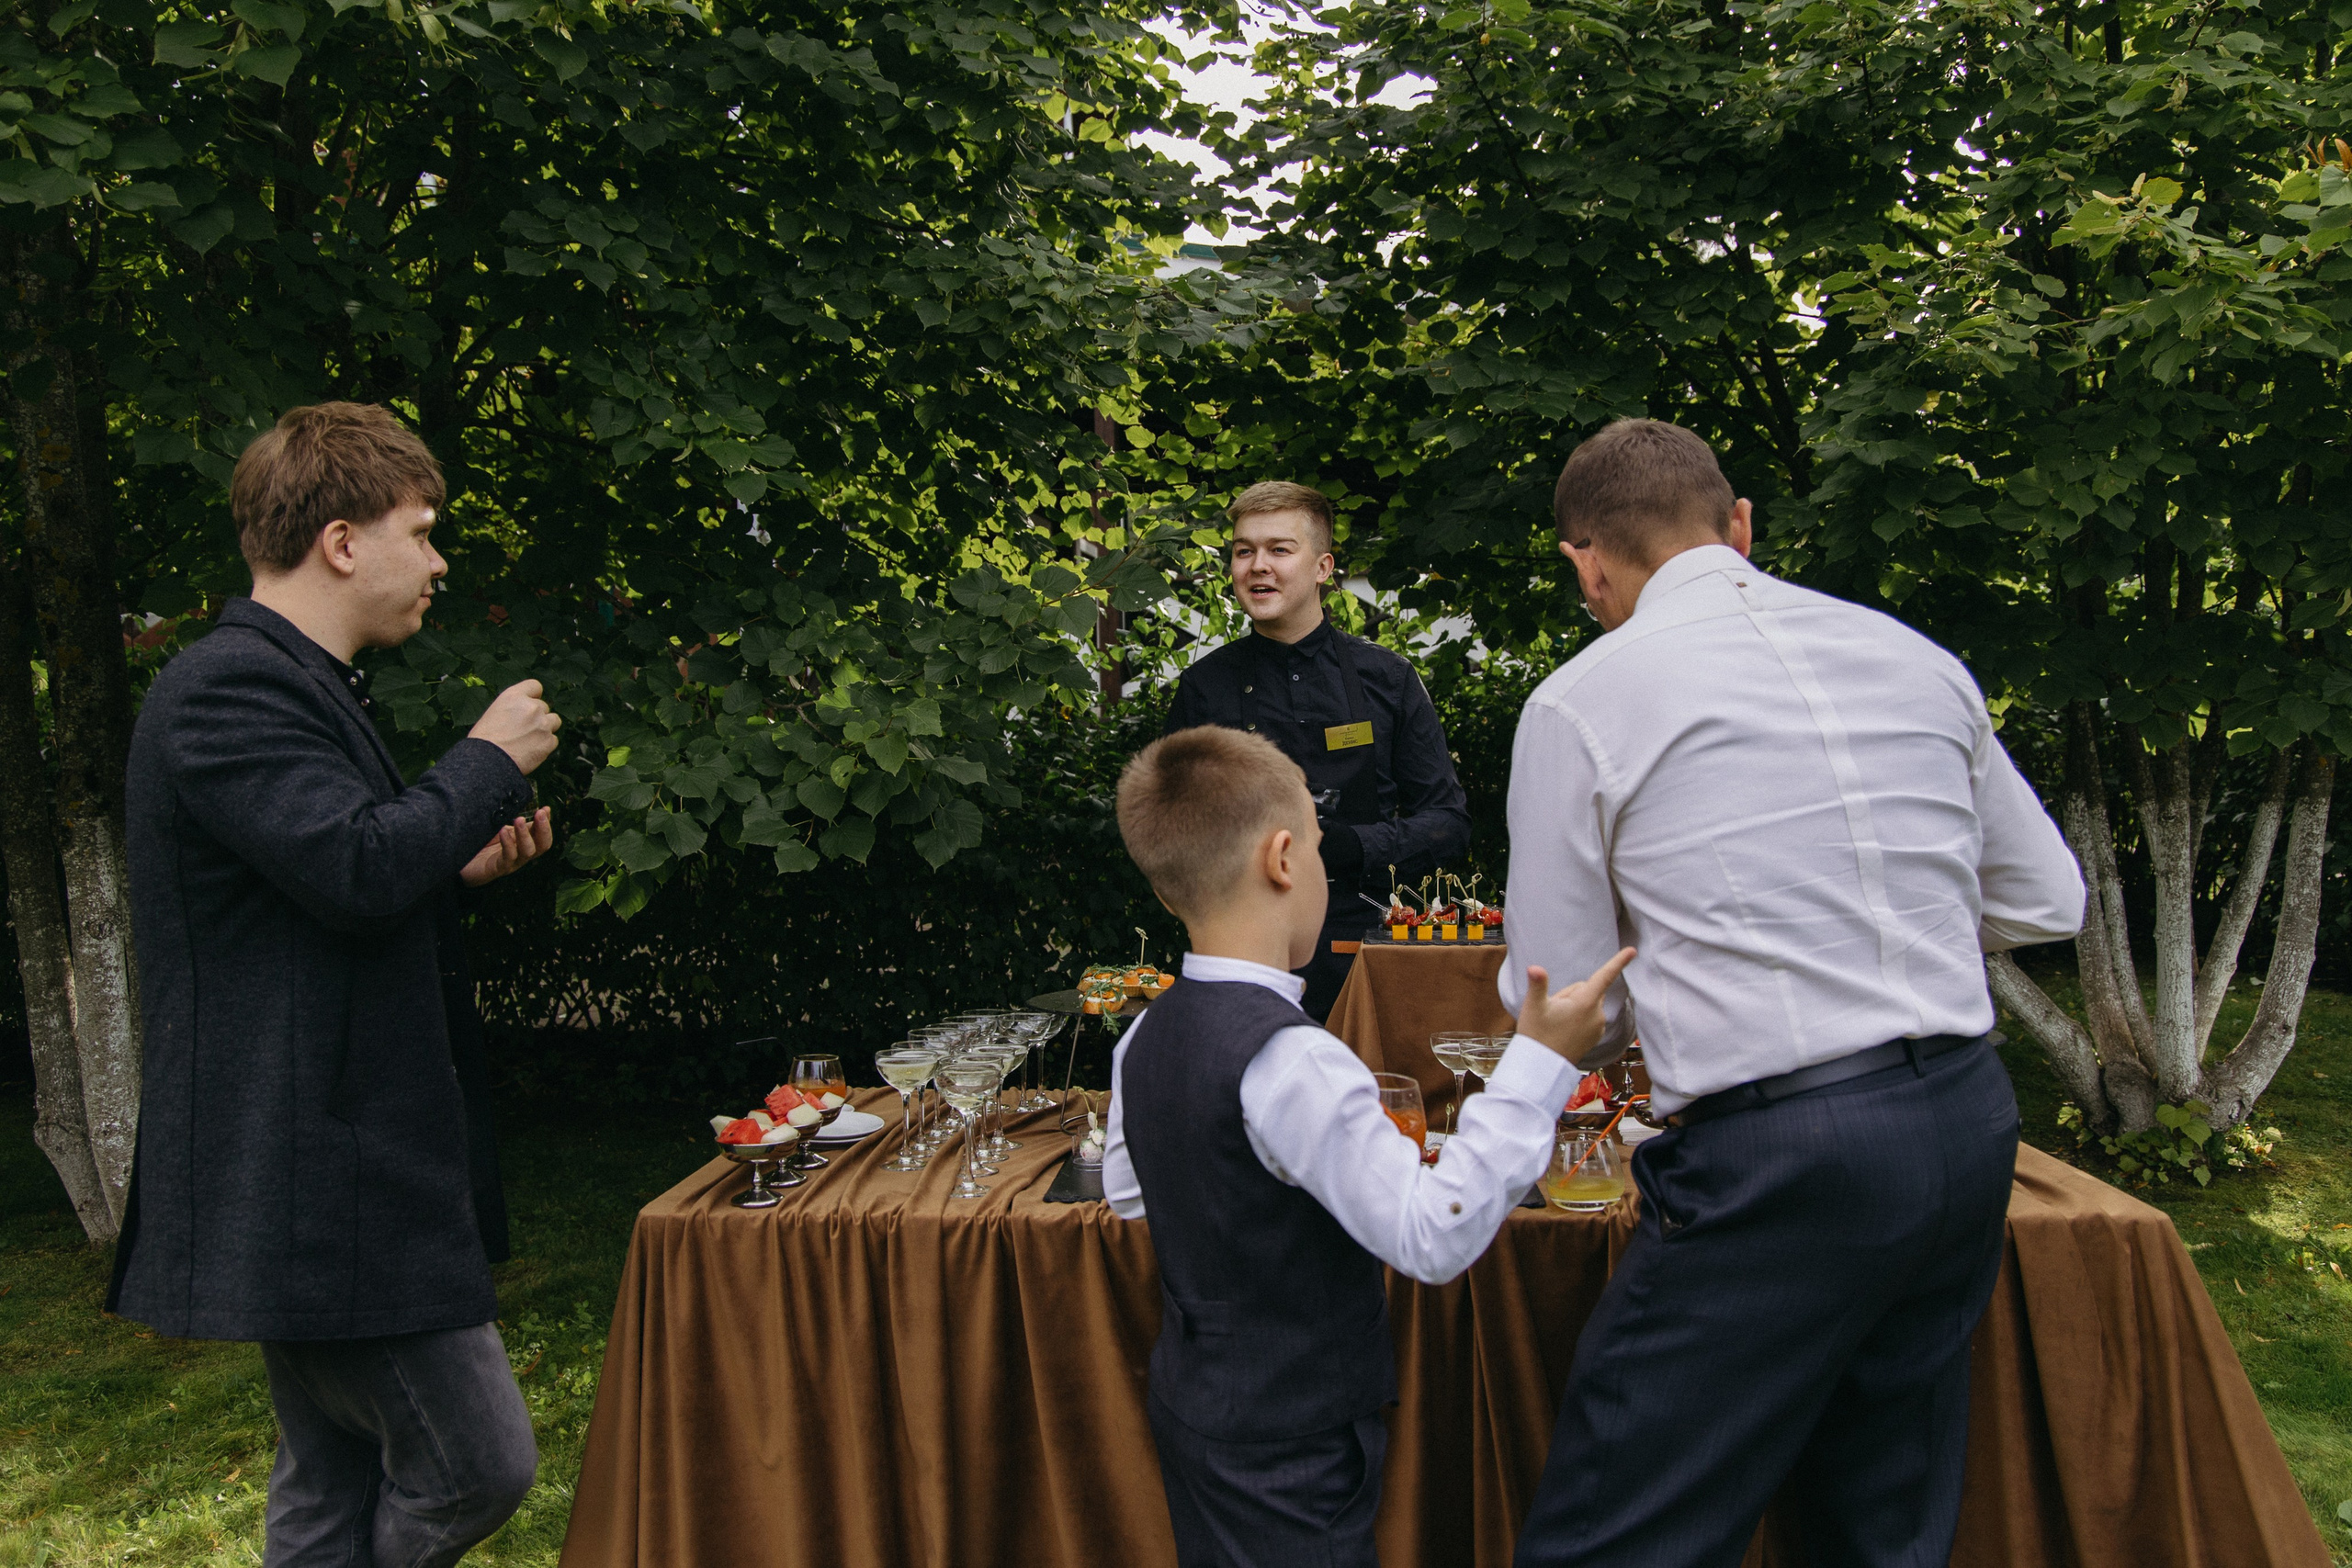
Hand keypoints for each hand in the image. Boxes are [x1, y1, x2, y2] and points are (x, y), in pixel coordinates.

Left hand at [461, 808, 553, 887]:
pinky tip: (503, 831)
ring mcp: (511, 863)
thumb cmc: (480, 843)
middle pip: (542, 845)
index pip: (542, 834)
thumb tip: (520, 804)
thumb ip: (511, 821)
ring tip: (519, 819)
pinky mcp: (498, 869)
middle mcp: (521, 854)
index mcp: (523, 843)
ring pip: (528, 851)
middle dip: (544, 829)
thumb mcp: (498, 828)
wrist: (459, 863)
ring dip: (525, 834)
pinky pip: (508, 857)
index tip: (545, 809)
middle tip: (540, 813)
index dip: (546, 822)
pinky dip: (508, 843)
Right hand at [470, 679, 560, 773]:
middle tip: (522, 730)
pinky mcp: (549, 741)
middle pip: (543, 706)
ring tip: (529, 740)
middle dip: (536, 716)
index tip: (529, 705)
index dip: (533, 696)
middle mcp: (532, 706)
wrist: (487, 760)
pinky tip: (530, 751)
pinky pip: (553, 740)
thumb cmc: (484, 739)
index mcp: (514, 696)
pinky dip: (545, 746)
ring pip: (554, 721)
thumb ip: (514, 708)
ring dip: (545, 728)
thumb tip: (523, 713)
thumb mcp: (495, 712)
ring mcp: (543, 724)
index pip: (535, 686)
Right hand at [1515, 948, 1636, 1064]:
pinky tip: (1563, 1029)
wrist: (1542, 1066)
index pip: (1604, 976)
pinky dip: (1578, 1017)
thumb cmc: (1537, 1034)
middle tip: (1552, 1008)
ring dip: (1574, 1006)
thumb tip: (1534, 969)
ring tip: (1556, 1022)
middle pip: (1587, 989)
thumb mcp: (1533, 1006)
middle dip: (1571, 993)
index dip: (1618, 962)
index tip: (1633, 950)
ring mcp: (1598, 1026)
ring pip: (1587, 1003)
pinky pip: (1589, 1016)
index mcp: (1585, 1003)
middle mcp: (1597, 1014)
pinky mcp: (1596, 1036)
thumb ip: (1538, 984)